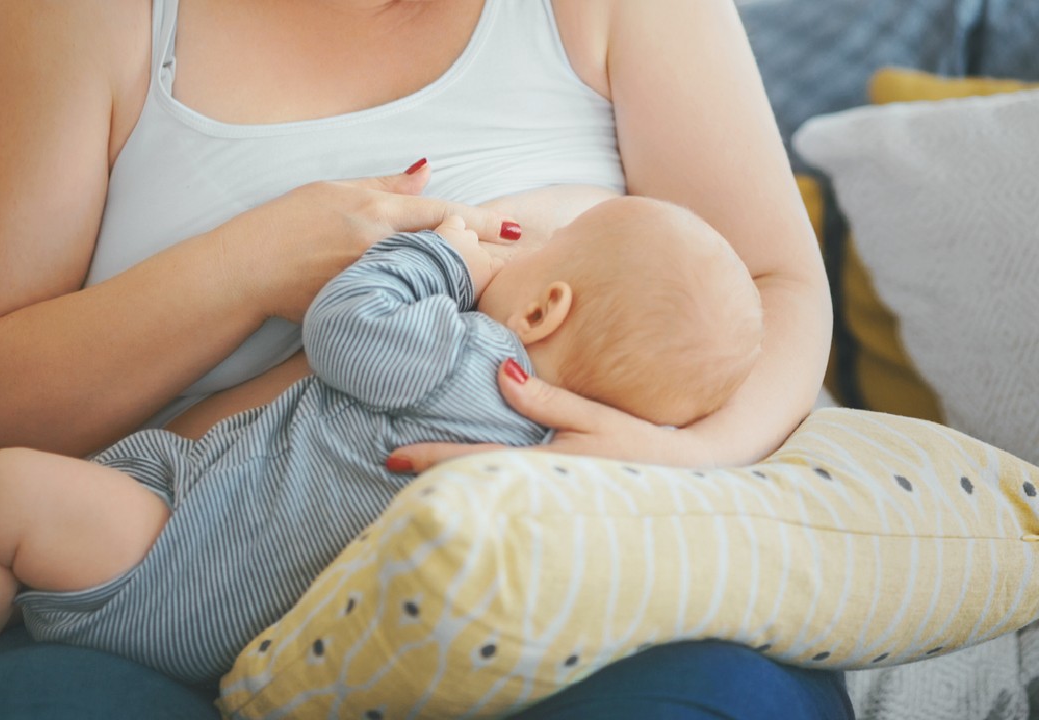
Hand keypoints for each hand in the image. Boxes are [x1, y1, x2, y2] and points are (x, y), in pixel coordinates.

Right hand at [231, 160, 519, 322]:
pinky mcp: (359, 305)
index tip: (514, 230)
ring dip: (459, 283)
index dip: (481, 221)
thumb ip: (385, 186)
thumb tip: (428, 171)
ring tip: (488, 287)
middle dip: (482, 257)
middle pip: (445, 250)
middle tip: (514, 264)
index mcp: (373, 210)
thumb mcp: (334, 191)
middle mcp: (377, 244)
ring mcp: (369, 278)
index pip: (440, 213)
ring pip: (430, 281)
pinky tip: (444, 311)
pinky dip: (425, 304)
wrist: (246, 268)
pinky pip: (403, 304)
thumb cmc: (285, 224)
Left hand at [390, 360, 721, 471]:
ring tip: (409, 471)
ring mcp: (541, 501)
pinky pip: (502, 494)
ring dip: (447, 482)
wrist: (684, 483)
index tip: (390, 457)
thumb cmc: (642, 447)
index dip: (430, 458)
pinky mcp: (549, 502)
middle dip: (427, 477)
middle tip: (384, 464)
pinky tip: (456, 480)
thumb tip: (502, 370)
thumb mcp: (597, 416)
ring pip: (481, 493)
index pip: (474, 461)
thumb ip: (547, 399)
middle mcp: (535, 490)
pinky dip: (474, 486)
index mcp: (543, 468)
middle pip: (468, 484)